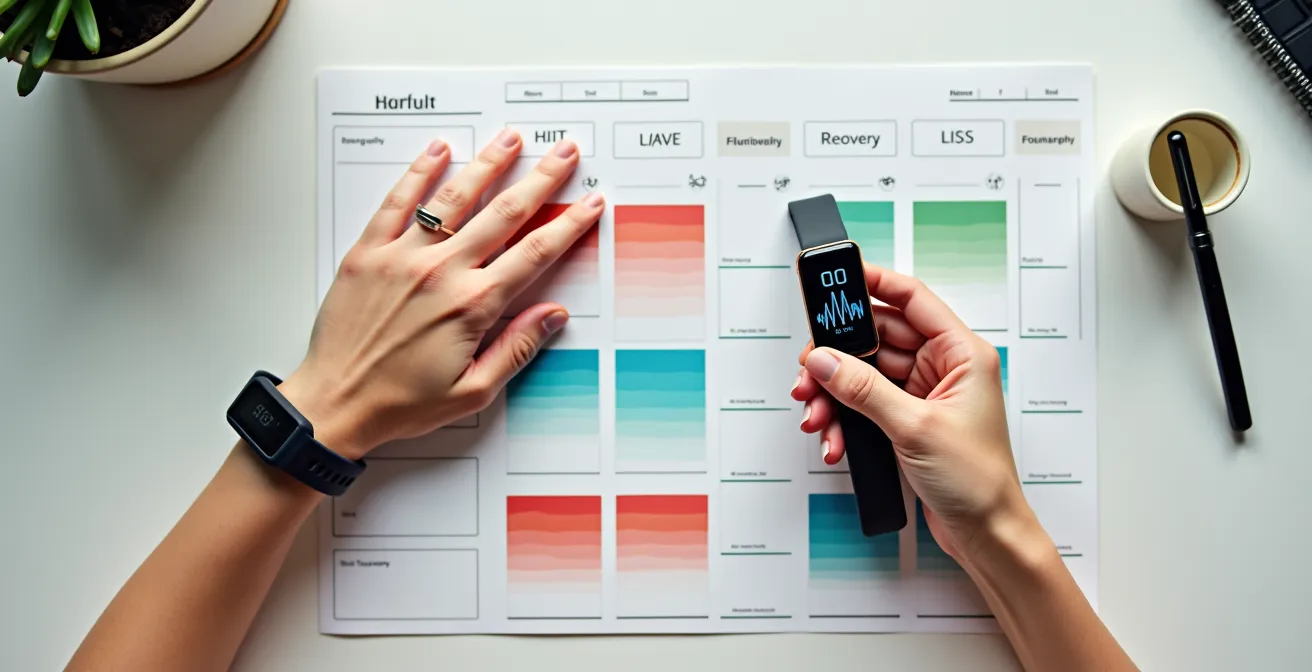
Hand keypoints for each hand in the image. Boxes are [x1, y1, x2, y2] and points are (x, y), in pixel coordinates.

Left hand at [279, 130, 602, 459]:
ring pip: (454, 197)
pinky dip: (418, 172)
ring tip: (511, 138)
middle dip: (541, 179)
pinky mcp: (367, 253)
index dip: (569, 225)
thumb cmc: (401, 404)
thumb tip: (553, 315)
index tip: (590, 204)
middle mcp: (440, 272)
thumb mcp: (472, 391)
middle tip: (564, 153)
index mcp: (472, 305)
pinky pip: (397, 202)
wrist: (334, 403)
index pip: (534, 253)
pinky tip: (438, 150)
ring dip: (488, 164)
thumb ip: (517, 349)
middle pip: (504, 213)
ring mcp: (402, 257)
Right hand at [791, 265, 1036, 561]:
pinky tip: (834, 437)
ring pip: (864, 374)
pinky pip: (865, 404)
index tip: (836, 281)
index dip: (872, 282)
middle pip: (876, 338)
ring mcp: (922, 394)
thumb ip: (864, 389)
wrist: (986, 533)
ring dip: (835, 394)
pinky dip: (845, 418)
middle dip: (837, 357)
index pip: (911, 298)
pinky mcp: (907, 419)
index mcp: (960, 353)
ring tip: (817, 414)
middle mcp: (941, 367)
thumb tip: (826, 359)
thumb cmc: (978, 481)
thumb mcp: (914, 427)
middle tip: (809, 370)